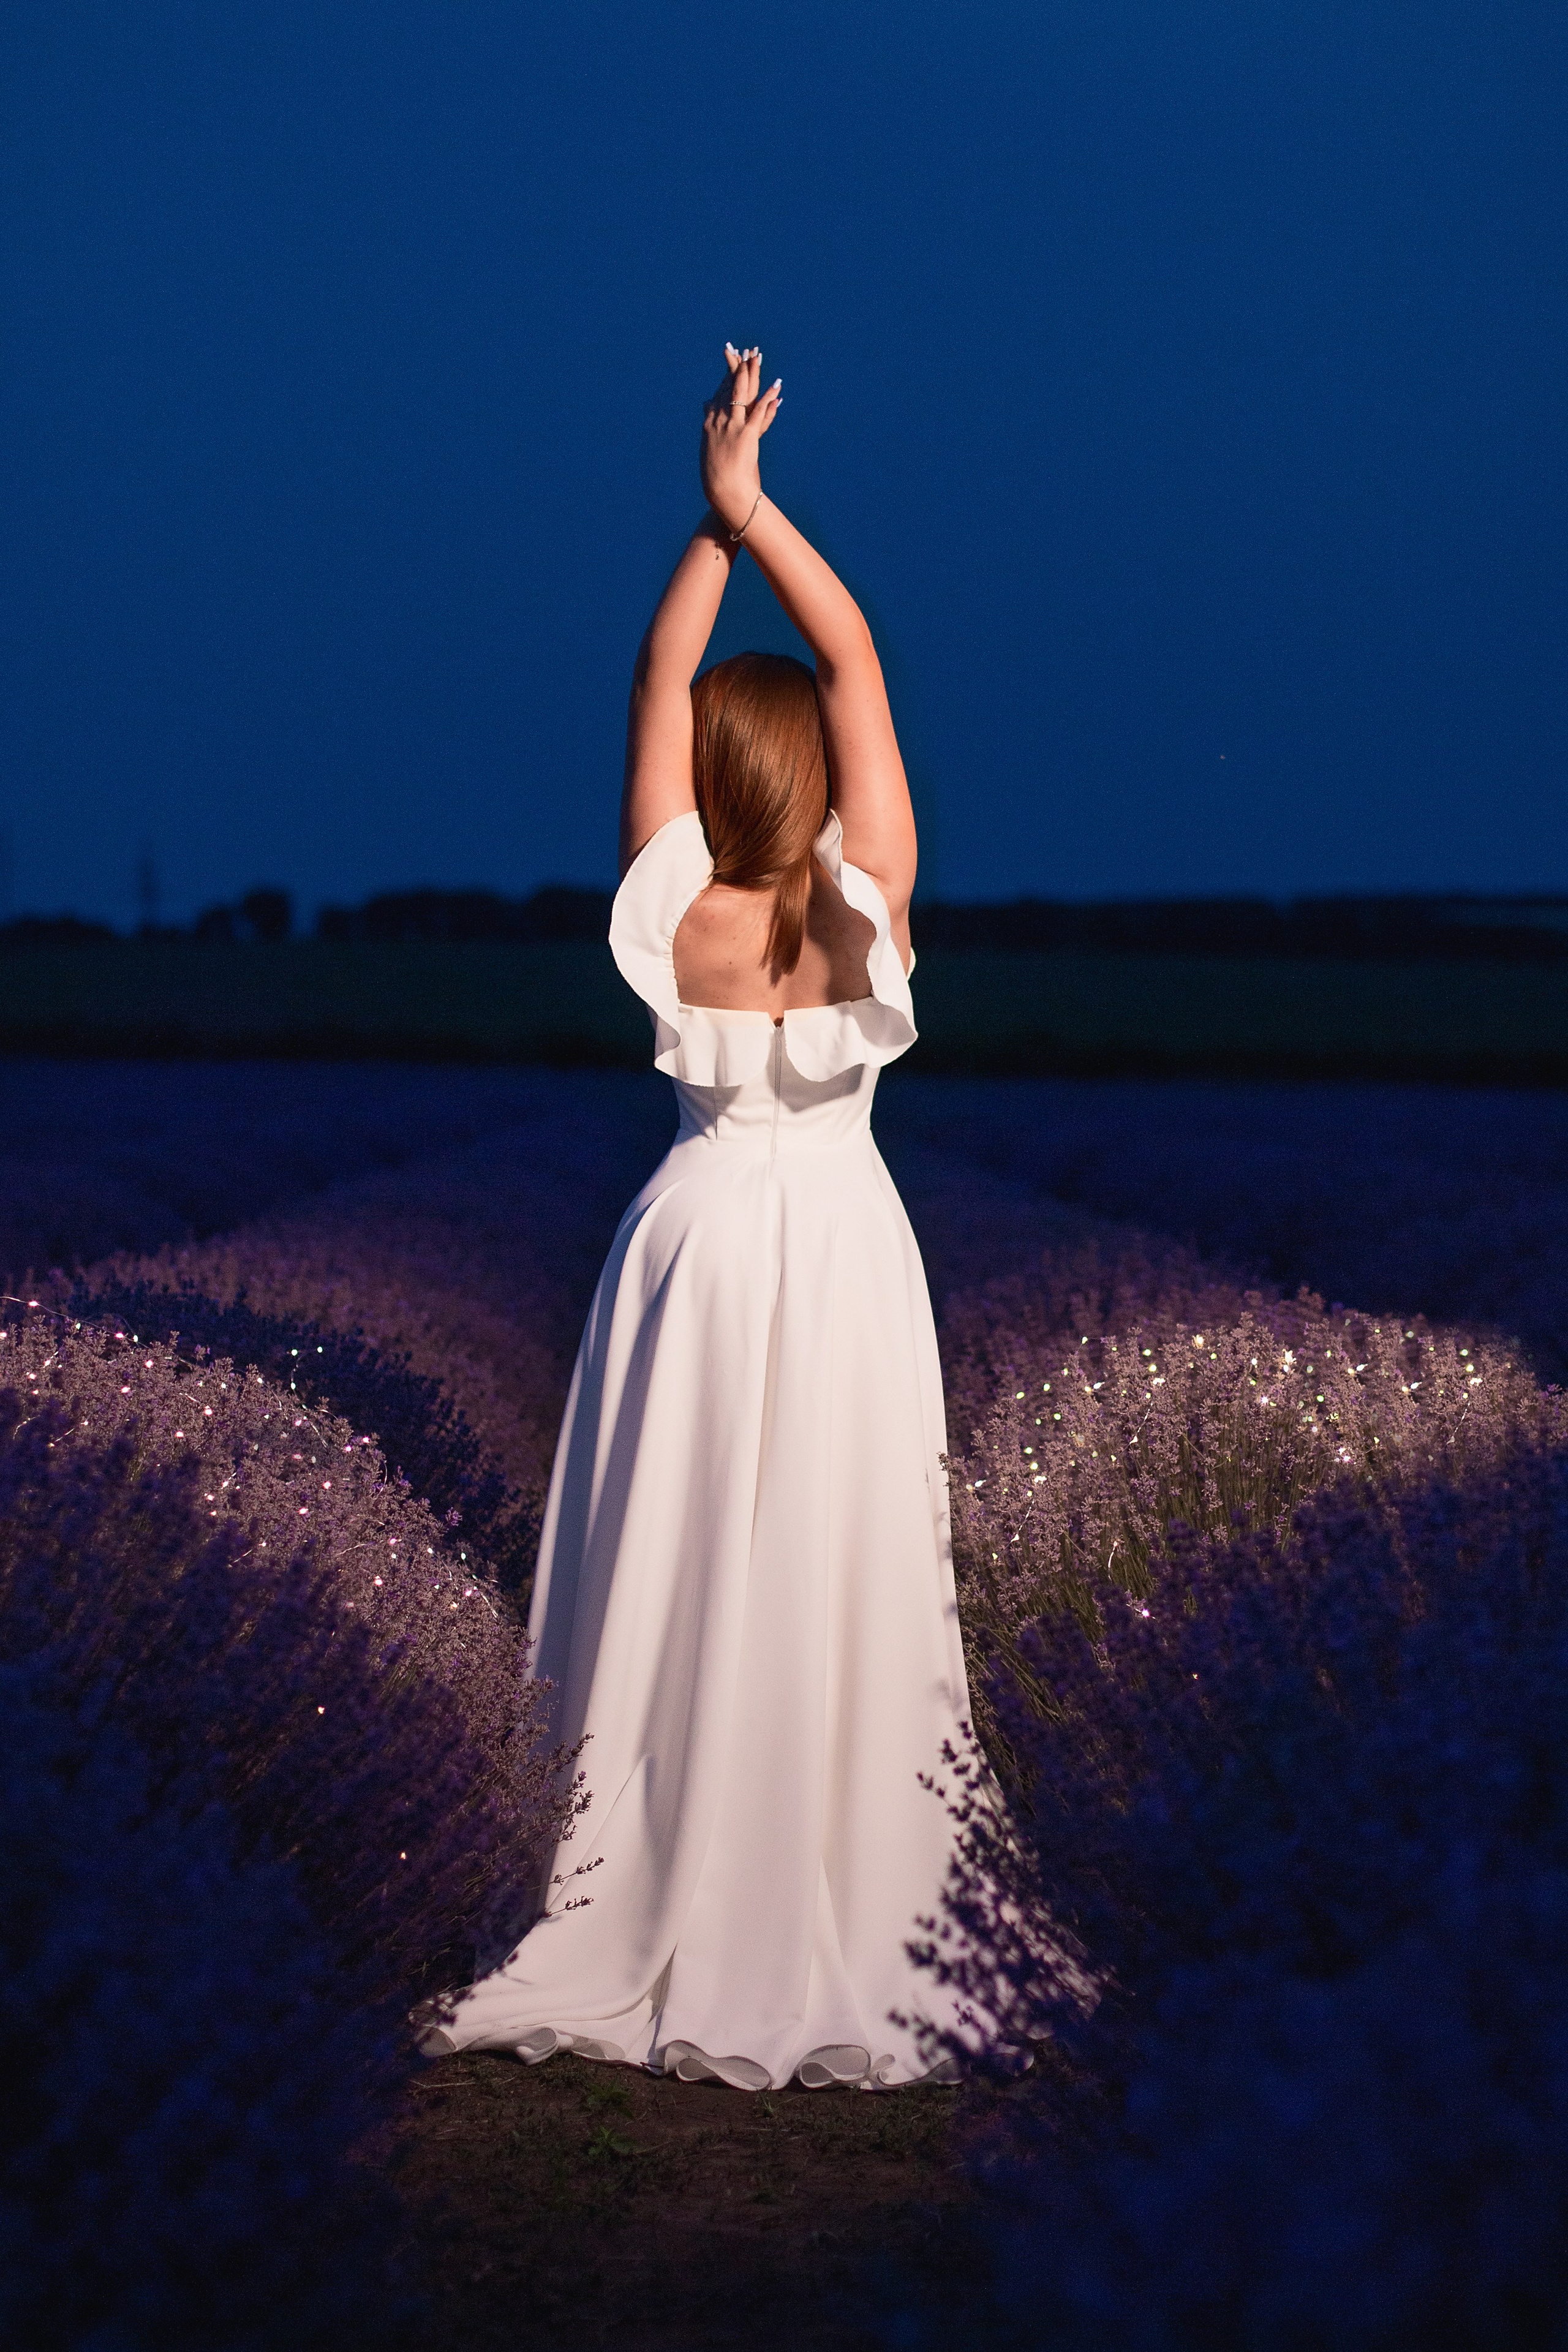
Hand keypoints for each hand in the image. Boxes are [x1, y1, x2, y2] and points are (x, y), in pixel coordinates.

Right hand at [700, 343, 782, 534]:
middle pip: (730, 387)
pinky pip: (759, 412)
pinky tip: (775, 386)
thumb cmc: (718, 475)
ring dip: (752, 374)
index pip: (720, 392)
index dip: (728, 375)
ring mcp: (732, 427)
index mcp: (710, 423)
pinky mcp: (746, 436)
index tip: (734, 359)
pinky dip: (768, 398)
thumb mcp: (711, 449)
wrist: (722, 491)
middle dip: (739, 367)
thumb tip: (707, 412)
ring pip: (742, 394)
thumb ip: (711, 429)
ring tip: (758, 358)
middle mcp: (719, 421)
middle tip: (747, 350)